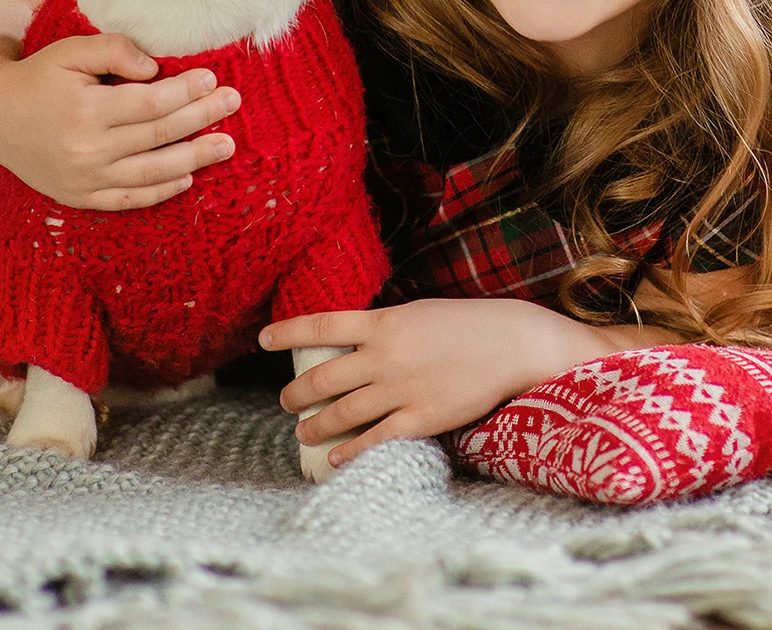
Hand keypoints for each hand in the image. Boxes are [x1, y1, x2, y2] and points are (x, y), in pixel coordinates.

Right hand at [0, 34, 240, 210]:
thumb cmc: (38, 76)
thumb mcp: (70, 51)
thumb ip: (113, 49)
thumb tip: (156, 67)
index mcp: (85, 112)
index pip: (151, 104)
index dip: (186, 91)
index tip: (213, 78)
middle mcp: (87, 151)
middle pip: (159, 136)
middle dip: (202, 119)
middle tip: (234, 104)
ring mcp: (84, 180)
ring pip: (151, 173)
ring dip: (194, 159)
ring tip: (227, 146)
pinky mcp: (80, 197)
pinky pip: (128, 200)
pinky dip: (160, 191)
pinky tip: (187, 178)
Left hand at [262, 298, 609, 467]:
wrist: (509, 342)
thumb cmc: (464, 324)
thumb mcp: (416, 313)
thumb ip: (383, 329)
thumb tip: (351, 343)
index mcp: (383, 322)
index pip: (321, 325)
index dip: (287, 332)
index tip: (263, 339)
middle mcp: (385, 356)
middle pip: (323, 378)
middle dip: (297, 393)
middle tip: (287, 401)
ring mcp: (401, 389)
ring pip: (342, 413)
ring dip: (315, 425)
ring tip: (303, 432)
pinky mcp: (420, 418)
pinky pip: (374, 440)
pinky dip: (349, 451)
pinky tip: (335, 458)